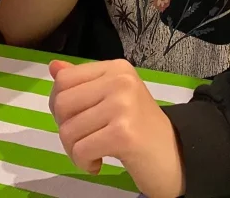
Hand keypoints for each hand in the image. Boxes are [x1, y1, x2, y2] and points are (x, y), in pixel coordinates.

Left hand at [50, 59, 183, 197]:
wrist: (176, 155)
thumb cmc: (140, 128)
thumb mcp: (112, 98)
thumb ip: (83, 83)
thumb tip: (54, 67)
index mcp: (117, 68)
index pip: (64, 79)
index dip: (60, 105)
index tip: (78, 119)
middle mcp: (121, 80)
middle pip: (61, 104)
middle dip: (65, 129)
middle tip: (85, 139)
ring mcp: (123, 106)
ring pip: (68, 130)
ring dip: (75, 151)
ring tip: (94, 153)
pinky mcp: (123, 133)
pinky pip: (81, 150)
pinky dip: (84, 163)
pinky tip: (99, 163)